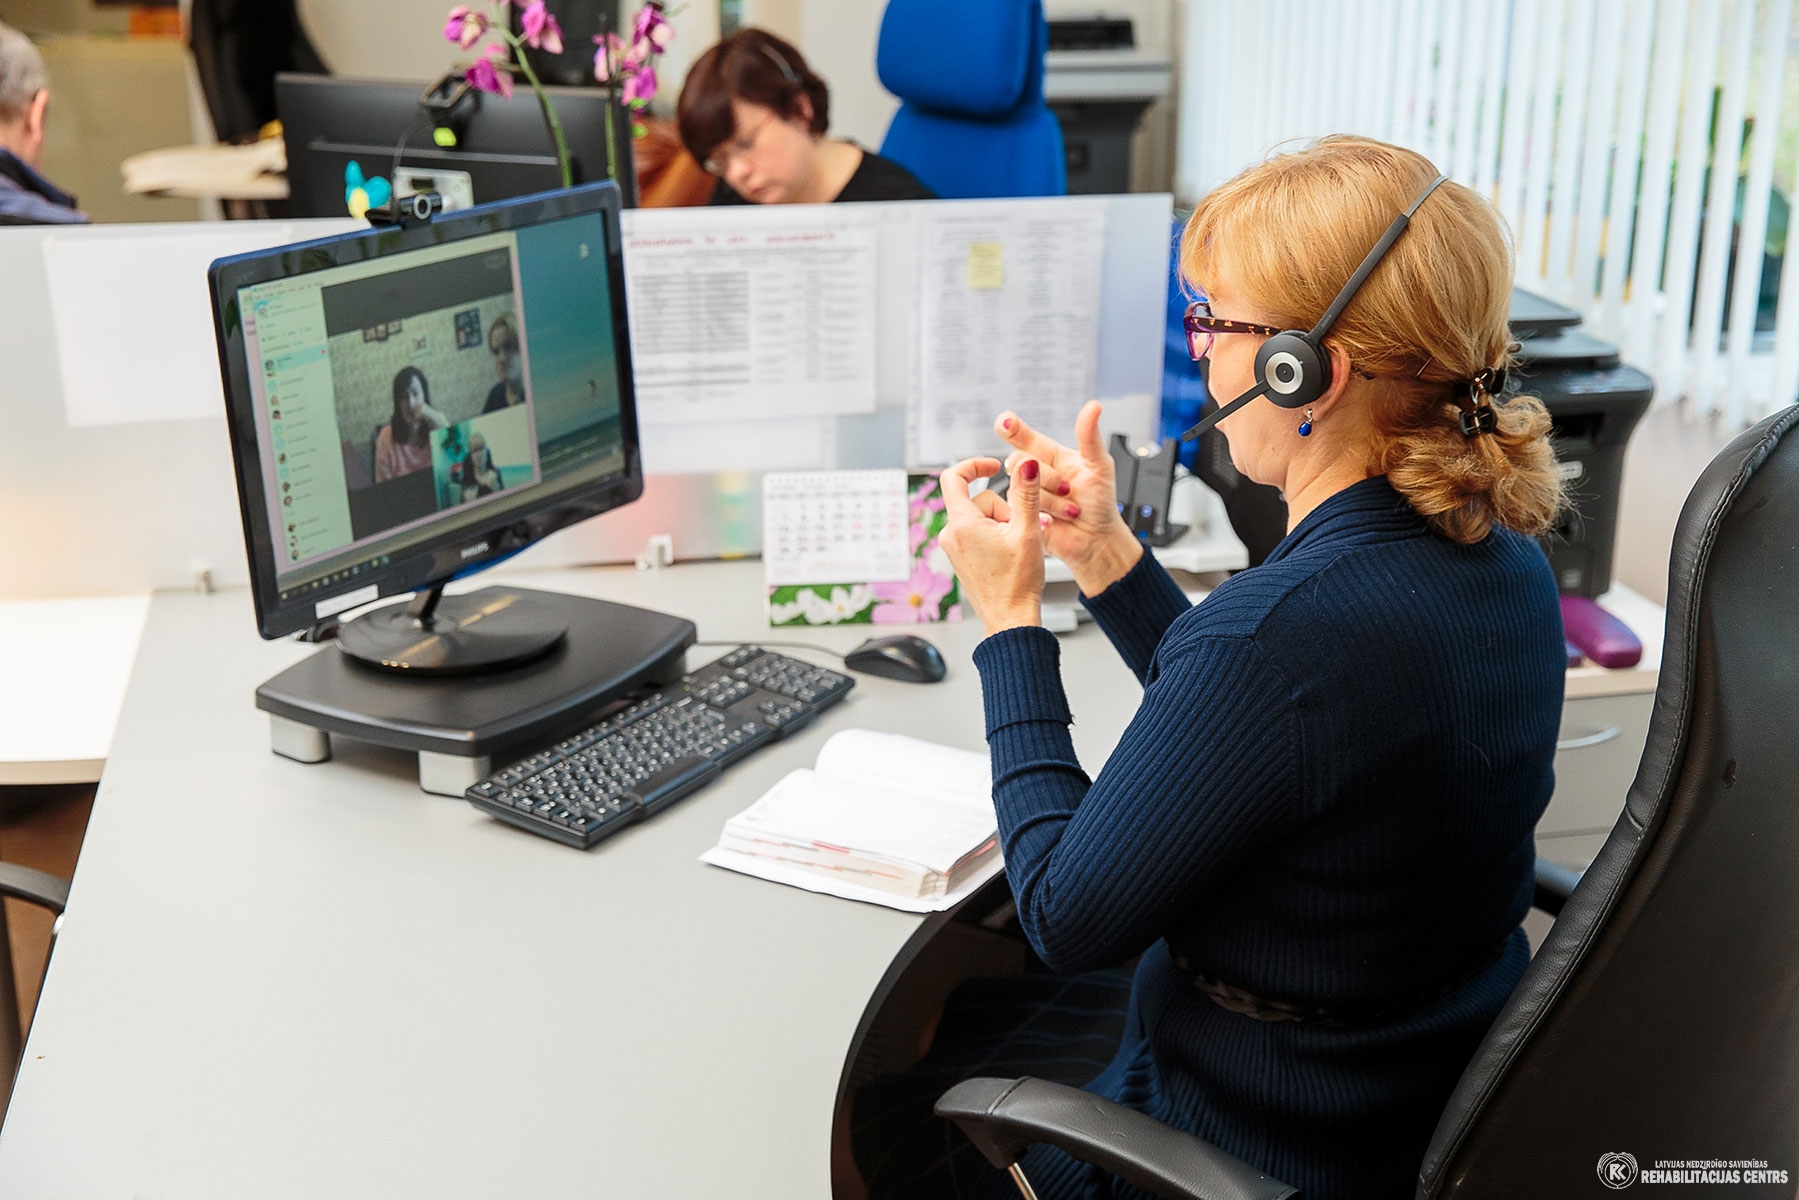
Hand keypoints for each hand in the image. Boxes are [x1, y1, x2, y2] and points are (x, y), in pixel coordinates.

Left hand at [937, 456, 1043, 636]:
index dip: (975, 464)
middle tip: (1020, 531)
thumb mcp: (1027, 532)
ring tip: (1016, 547)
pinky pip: (978, 533)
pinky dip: (996, 535)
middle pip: (978, 500)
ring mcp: (954, 547)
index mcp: (962, 524)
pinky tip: (1009, 554)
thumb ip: (1026, 493)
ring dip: (1002, 523)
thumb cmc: (1017, 584)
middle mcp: (951, 534)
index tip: (994, 465)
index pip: (954, 477)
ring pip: (980, 517)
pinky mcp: (961, 557)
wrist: (1010, 619)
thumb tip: (1025, 464)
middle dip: (1003, 508)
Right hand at [996, 401, 1141, 595]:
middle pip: (1021, 462)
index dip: (1013, 429)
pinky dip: (1042, 515)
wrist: (1096, 540)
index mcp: (1051, 456)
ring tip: (1071, 511)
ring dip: (1051, 501)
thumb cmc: (1100, 504)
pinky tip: (1055, 521)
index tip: (1004, 422)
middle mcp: (1035, 474)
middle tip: (1069, 490)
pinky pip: (1020, 510)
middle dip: (1048, 478)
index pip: (1026, 438)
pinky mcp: (1020, 517)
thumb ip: (1090, 437)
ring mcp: (1026, 495)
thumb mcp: (1099, 466)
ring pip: (1022, 487)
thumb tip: (1093, 406)